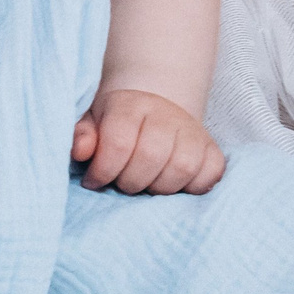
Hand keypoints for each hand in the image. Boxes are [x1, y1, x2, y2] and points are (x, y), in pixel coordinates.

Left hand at [73, 89, 226, 194]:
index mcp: (130, 105)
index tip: (93, 181)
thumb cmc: (117, 123)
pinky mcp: (212, 148)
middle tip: (121, 183)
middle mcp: (165, 114)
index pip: (118, 142)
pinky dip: (193, 187)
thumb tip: (80, 151)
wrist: (155, 106)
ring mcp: (193, 131)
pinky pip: (210, 174)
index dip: (102, 171)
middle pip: (150, 156)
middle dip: (129, 182)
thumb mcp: (92, 123)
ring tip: (146, 185)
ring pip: (181, 167)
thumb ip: (82, 136)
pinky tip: (173, 184)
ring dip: (158, 188)